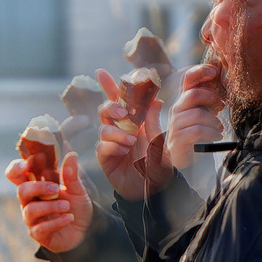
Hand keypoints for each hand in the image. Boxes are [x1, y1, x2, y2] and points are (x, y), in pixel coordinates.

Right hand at [6, 150, 92, 253]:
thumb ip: (71, 174)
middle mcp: (29, 200)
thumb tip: (72, 154)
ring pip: (30, 210)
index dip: (17, 168)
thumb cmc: (76, 206)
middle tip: (56, 188)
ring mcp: (32, 218)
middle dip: (38, 188)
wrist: (85, 230)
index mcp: (35, 185)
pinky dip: (57, 222)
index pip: (15, 174)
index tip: (27, 164)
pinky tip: (69, 218)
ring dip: (50, 206)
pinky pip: (40, 228)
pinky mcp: (37, 233)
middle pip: (21, 191)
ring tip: (67, 206)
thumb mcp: (77, 189)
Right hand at [93, 68, 170, 198]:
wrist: (154, 189)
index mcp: (135, 122)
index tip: (101, 73)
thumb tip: (157, 100)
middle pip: (106, 110)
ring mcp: (111, 143)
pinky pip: (102, 146)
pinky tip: (123, 152)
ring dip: (117, 132)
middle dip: (112, 107)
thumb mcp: (161, 142)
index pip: (121, 100)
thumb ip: (154, 123)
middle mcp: (120, 130)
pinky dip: (113, 147)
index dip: (110, 86)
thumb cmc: (159, 166)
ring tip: (131, 142)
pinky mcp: (105, 158)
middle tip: (124, 115)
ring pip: (104, 128)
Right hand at [165, 64, 226, 168]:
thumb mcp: (204, 114)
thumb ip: (207, 99)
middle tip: (221, 106)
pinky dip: (211, 133)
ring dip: (214, 121)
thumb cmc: (198, 135)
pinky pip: (196, 131)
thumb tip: (218, 81)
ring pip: (197, 114)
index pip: (188, 79)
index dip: (200, 71)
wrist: (188, 160)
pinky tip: (216, 136)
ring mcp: (175, 126)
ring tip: (219, 128)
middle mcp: (177, 111)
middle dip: (211, 98)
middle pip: (192, 94)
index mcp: (184, 101)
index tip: (214, 71)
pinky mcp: (178, 140)